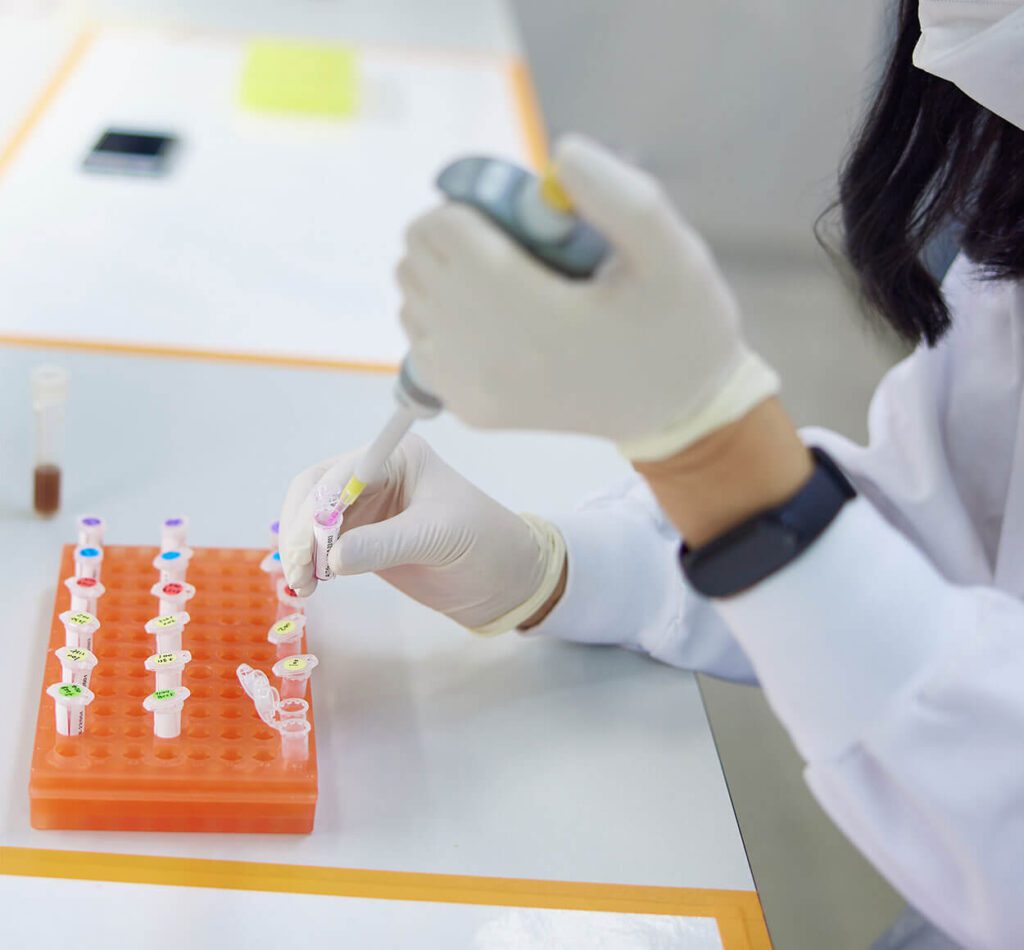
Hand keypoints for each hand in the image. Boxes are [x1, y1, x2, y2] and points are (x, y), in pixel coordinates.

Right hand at [278, 434, 565, 632]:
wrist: (506, 578)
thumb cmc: (485, 543)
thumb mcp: (438, 537)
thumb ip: (384, 545)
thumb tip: (331, 558)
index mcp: (396, 458)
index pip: (339, 474)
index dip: (315, 508)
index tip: (307, 546)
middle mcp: (375, 476)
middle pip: (315, 494)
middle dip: (300, 530)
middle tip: (298, 572)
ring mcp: (367, 508)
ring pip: (312, 521)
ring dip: (300, 550)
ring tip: (302, 585)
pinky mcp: (364, 539)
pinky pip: (323, 545)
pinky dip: (310, 563)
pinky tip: (306, 583)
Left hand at [397, 134, 777, 460]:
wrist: (675, 412)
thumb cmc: (679, 328)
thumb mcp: (675, 254)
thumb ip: (621, 196)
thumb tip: (560, 155)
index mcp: (532, 315)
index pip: (441, 233)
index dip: (467, 207)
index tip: (512, 217)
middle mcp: (487, 357)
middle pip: (416, 262)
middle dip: (453, 236)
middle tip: (513, 246)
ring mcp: (472, 388)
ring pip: (411, 300)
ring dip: (445, 277)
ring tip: (507, 282)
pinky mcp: (469, 409)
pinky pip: (420, 343)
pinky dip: (442, 321)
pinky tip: (493, 321)